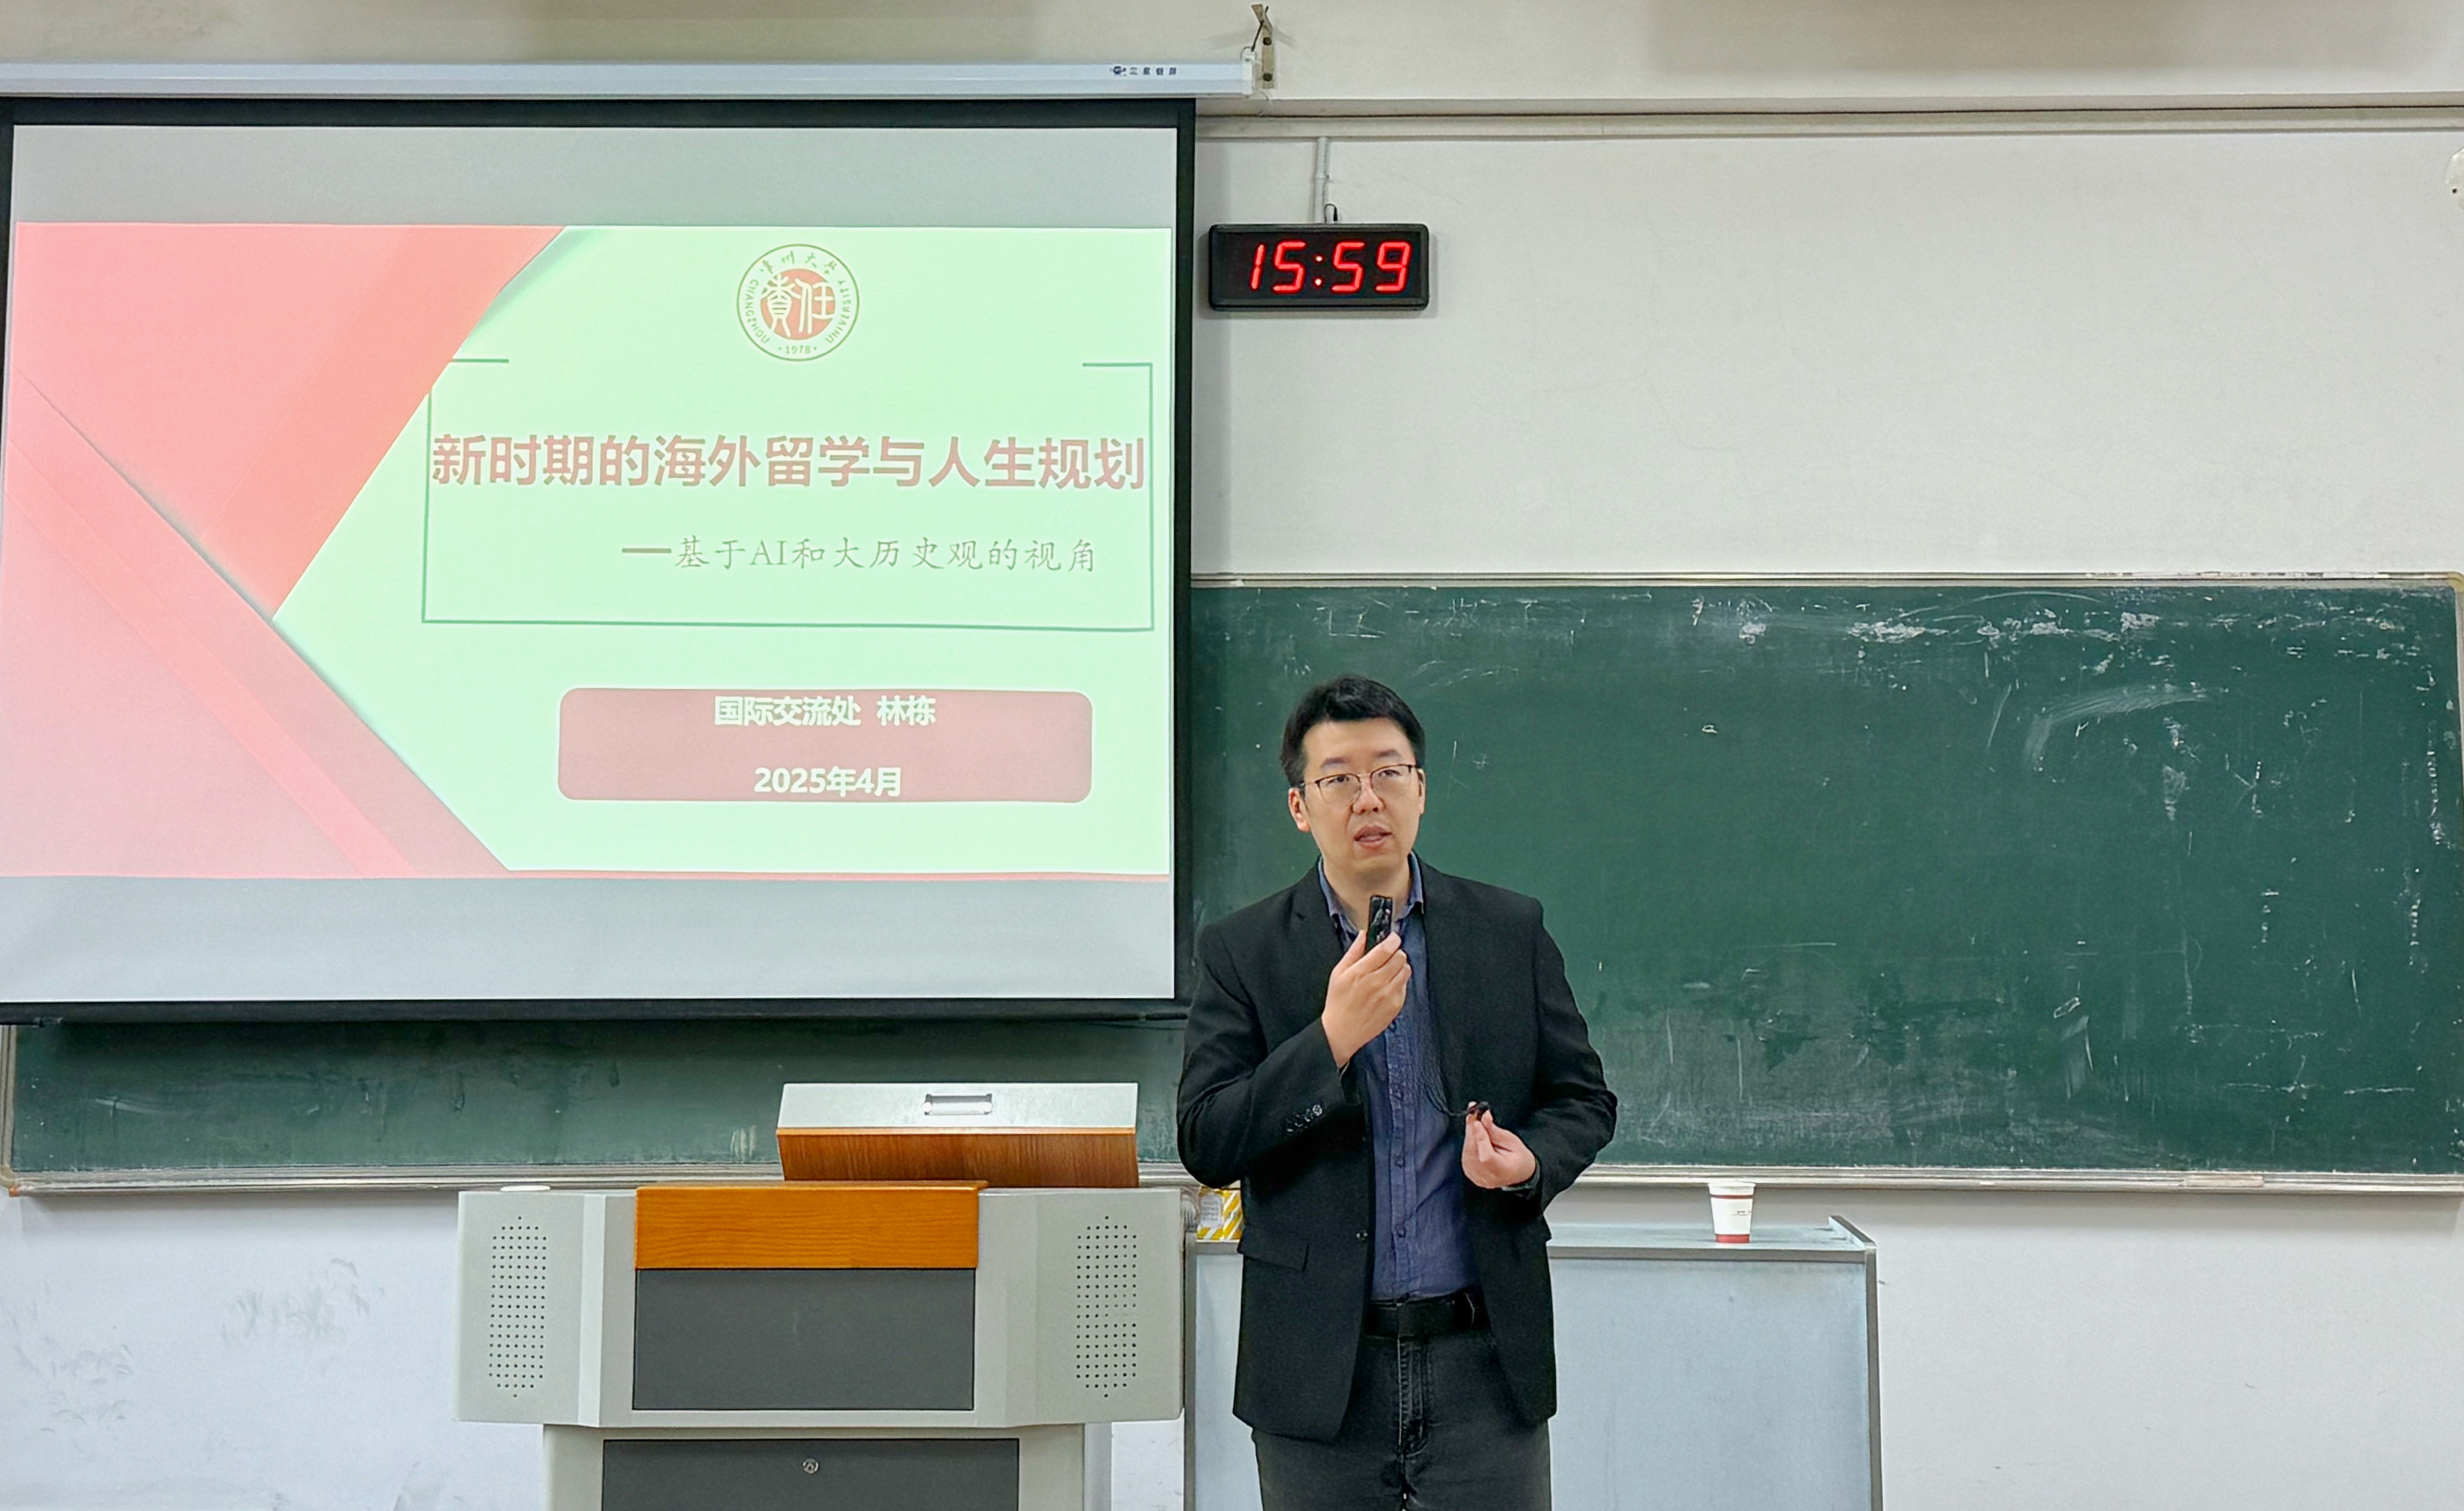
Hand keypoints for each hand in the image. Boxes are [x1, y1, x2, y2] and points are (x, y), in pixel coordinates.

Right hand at [1320, 927, 1409, 1067]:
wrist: (1342, 1031)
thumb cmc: (1338, 1003)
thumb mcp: (1338, 973)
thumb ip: (1354, 952)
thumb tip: (1363, 935)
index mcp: (1361, 972)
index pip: (1386, 948)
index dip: (1393, 939)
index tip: (1392, 938)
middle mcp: (1377, 982)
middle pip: (1400, 957)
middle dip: (1396, 952)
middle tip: (1389, 955)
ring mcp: (1388, 995)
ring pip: (1406, 970)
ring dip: (1400, 966)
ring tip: (1389, 970)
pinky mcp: (1395, 1006)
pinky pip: (1405, 986)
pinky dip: (1399, 982)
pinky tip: (1387, 986)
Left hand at [1462, 1109, 1537, 1189]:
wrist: (1519, 1173)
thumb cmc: (1518, 1158)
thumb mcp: (1512, 1141)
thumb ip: (1495, 1131)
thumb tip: (1484, 1117)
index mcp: (1503, 1171)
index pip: (1486, 1156)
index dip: (1480, 1138)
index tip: (1478, 1121)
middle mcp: (1487, 1177)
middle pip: (1473, 1152)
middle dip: (1472, 1130)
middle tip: (1474, 1113)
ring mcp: (1477, 1177)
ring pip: (1467, 1152)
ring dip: (1469, 1135)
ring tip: (1476, 1122)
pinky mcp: (1470, 1173)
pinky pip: (1465, 1154)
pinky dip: (1468, 1142)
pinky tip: (1474, 1134)